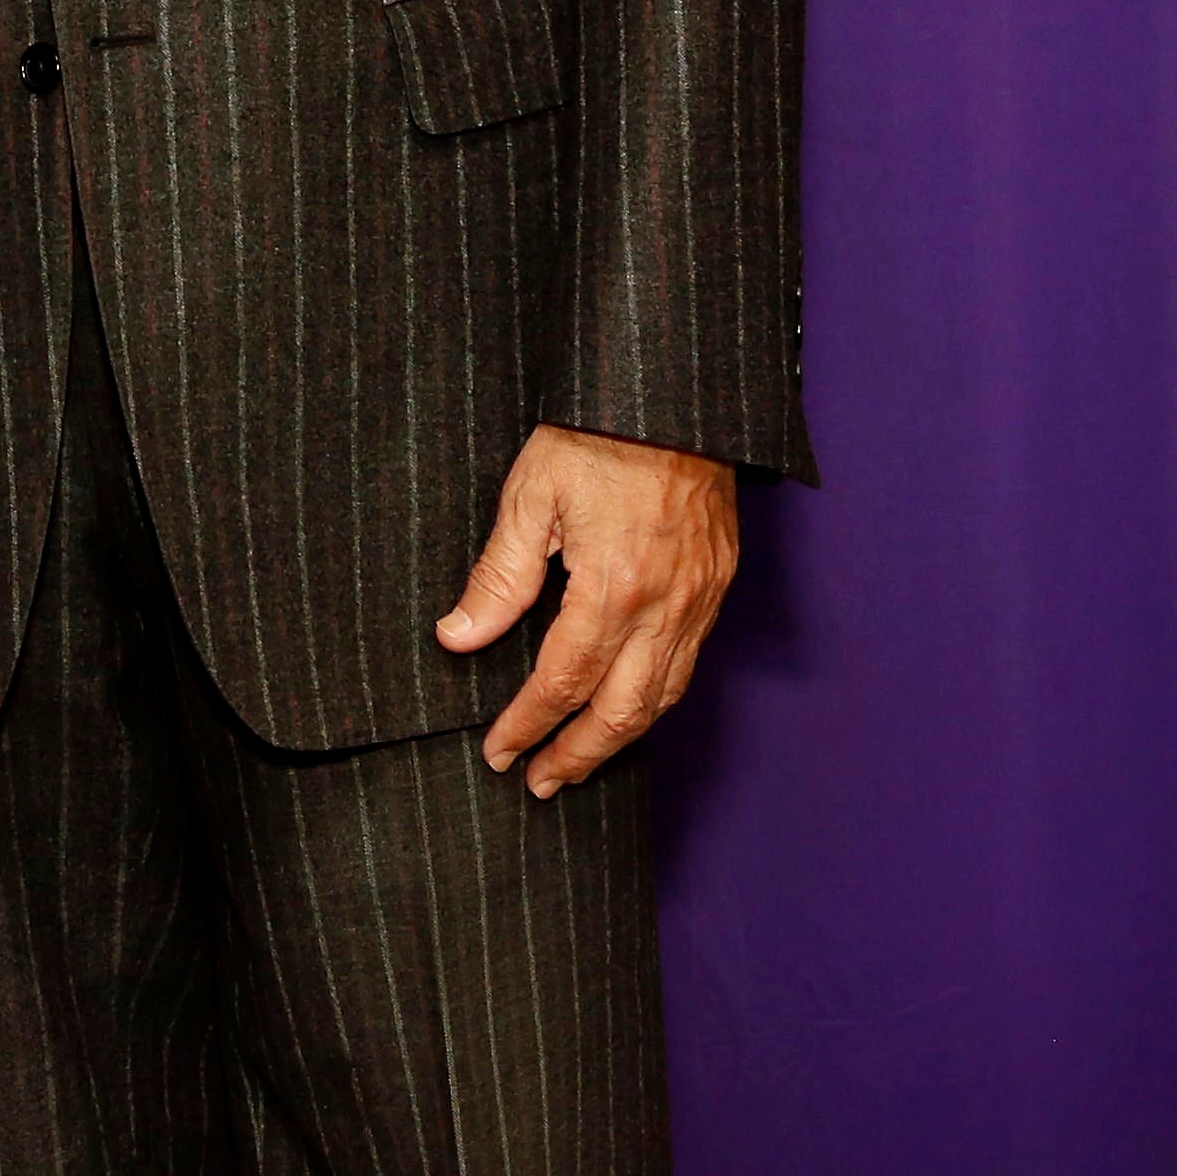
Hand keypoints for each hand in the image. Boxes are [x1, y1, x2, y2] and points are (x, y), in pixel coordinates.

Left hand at [438, 426, 737, 799]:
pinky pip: (688, 665)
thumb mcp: (533, 493)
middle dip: (577, 755)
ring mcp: (699, 599)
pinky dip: (655, 701)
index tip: (500, 751)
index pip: (564, 682)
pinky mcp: (717, 585)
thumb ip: (499, 574)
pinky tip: (627, 707)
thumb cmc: (598, 433)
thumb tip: (460, 637)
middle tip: (538, 782)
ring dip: (618, 740)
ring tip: (579, 761)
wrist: (676, 393)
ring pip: (662, 698)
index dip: (528, 724)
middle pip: (621, 712)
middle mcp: (665, 606)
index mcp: (614, 587)